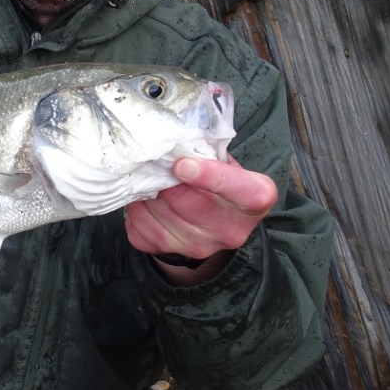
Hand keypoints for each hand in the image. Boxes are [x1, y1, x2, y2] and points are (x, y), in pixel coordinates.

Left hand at [124, 156, 277, 283]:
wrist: (210, 222)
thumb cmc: (218, 179)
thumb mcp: (223, 160)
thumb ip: (205, 151)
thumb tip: (171, 139)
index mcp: (254, 198)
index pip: (239, 189)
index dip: (210, 176)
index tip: (182, 165)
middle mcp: (230, 230)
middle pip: (186, 201)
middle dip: (164, 177)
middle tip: (153, 159)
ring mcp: (199, 246)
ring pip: (158, 213)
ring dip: (145, 190)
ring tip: (147, 176)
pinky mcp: (167, 250)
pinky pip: (140, 226)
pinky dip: (136, 207)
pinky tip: (143, 197)